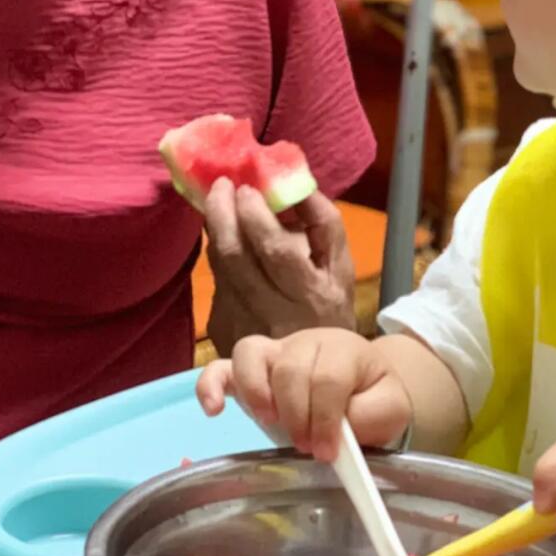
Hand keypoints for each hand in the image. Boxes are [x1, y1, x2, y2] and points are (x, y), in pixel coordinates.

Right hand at [197, 329, 412, 462]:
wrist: (364, 384)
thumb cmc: (373, 397)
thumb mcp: (391, 408)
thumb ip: (373, 414)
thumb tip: (342, 428)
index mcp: (343, 349)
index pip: (327, 377)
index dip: (326, 418)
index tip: (327, 452)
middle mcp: (305, 343)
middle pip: (290, 369)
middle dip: (298, 415)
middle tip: (307, 446)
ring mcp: (275, 352)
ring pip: (252, 354)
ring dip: (258, 393)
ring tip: (270, 423)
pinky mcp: (251, 370)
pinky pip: (222, 366)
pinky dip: (211, 384)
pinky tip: (213, 409)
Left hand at [205, 179, 353, 352]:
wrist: (312, 374)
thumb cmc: (330, 309)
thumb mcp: (341, 269)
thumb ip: (324, 224)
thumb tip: (295, 181)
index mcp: (310, 295)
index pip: (276, 251)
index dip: (257, 217)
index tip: (247, 188)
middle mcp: (272, 313)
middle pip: (235, 257)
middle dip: (222, 213)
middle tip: (221, 184)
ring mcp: (242, 324)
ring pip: (219, 267)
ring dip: (215, 228)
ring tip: (219, 199)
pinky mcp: (222, 330)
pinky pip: (215, 281)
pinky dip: (217, 251)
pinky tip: (223, 234)